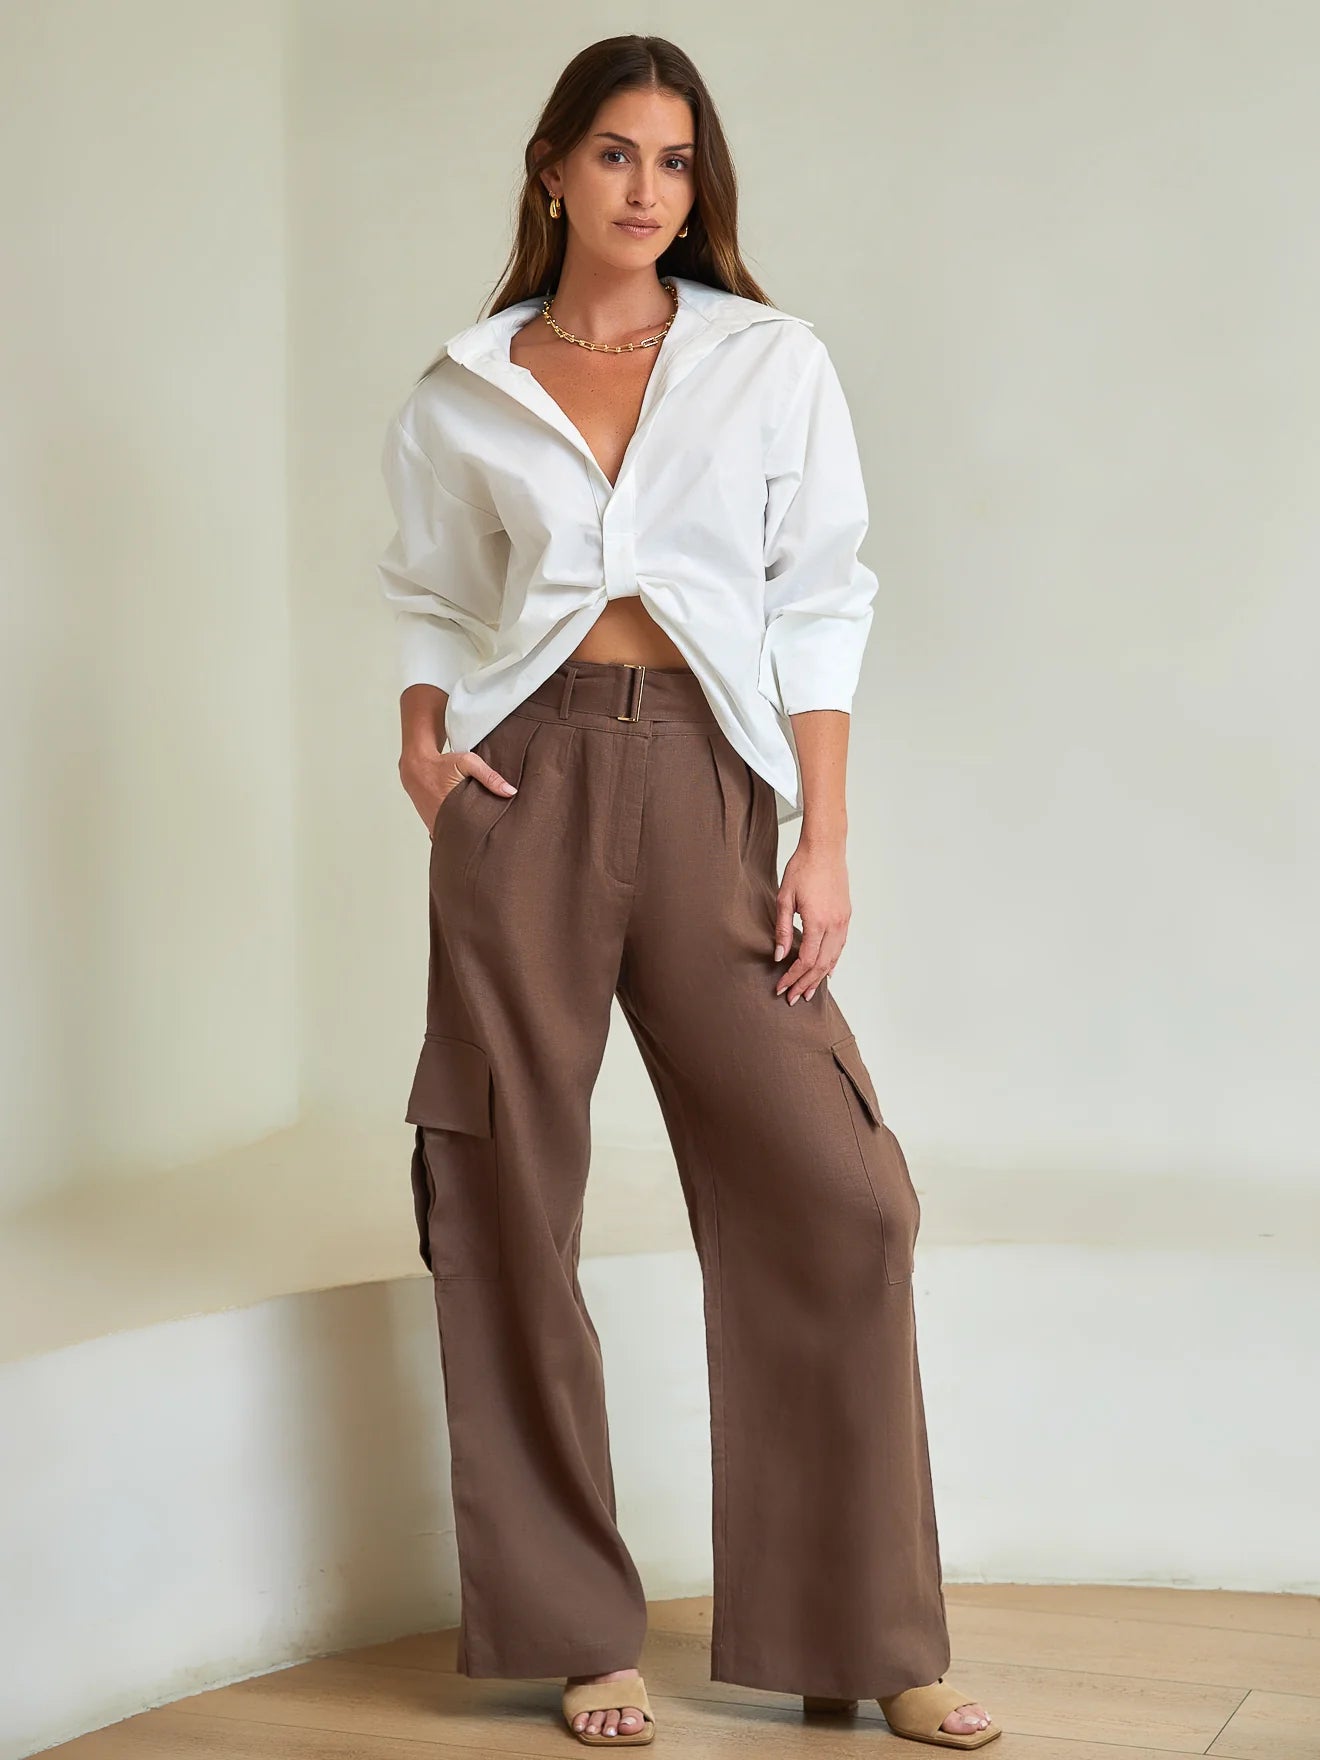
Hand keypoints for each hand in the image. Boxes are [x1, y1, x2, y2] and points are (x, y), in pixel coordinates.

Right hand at [398, 745, 517, 837]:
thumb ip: (490, 776)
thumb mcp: (468, 763)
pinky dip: (459, 835)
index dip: (488, 837)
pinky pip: (450, 836)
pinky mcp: (434, 827)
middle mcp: (443, 823)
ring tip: (484, 838)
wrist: (416, 768)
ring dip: (469, 838)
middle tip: (496, 841)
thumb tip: (511, 792)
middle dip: (481, 840)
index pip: (476, 833)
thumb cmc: (442, 764)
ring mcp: (437, 827)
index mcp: (453, 811)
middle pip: (467, 840)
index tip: (500, 838)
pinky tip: (469, 832)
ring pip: (458, 839)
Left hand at [772, 836, 850, 1003]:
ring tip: (809, 991)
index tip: (782, 987)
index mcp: (817, 921)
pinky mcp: (846, 916)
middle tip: (793, 997)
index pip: (805, 960)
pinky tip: (827, 971)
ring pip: (833, 958)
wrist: (825, 849)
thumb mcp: (784, 898)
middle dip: (806, 984)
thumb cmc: (803, 868)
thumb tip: (779, 955)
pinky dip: (833, 962)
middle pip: (820, 965)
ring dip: (820, 977)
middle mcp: (834, 924)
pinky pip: (840, 946)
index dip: (793, 977)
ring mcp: (843, 921)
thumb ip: (782, 929)